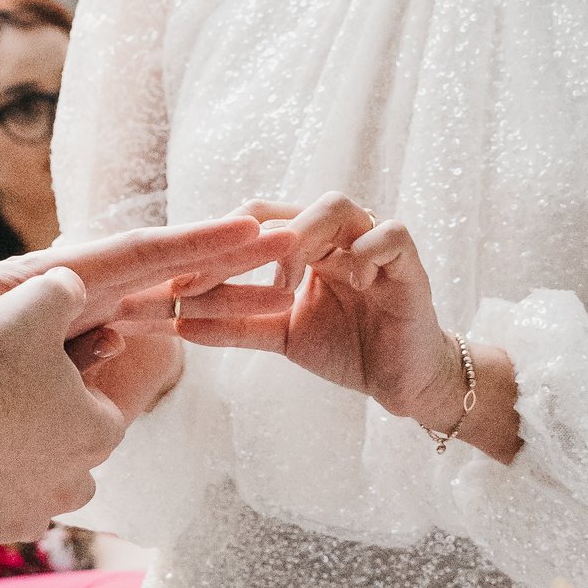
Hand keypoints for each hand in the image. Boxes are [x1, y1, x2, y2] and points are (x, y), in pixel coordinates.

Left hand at [0, 211, 286, 347]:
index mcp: (37, 284)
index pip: (130, 258)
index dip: (191, 244)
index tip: (251, 227)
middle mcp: (58, 299)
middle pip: (156, 275)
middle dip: (221, 261)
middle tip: (290, 247)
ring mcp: (62, 331)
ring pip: (148, 312)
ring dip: (206, 300)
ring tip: (271, 296)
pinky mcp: (55, 364)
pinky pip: (118, 350)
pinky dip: (159, 339)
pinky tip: (200, 337)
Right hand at [0, 267, 127, 561]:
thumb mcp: (35, 303)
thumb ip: (64, 291)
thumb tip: (73, 285)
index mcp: (98, 433)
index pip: (98, 407)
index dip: (67, 384)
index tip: (34, 371)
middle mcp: (71, 487)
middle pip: (66, 461)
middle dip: (43, 439)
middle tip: (3, 407)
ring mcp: (23, 520)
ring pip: (25, 499)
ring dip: (7, 478)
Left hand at [177, 193, 518, 460]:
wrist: (401, 381)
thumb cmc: (345, 349)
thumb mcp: (282, 335)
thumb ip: (236, 324)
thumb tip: (178, 323)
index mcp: (308, 245)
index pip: (259, 221)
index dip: (222, 242)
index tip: (182, 281)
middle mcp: (338, 235)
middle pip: (290, 210)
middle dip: (248, 241)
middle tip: (212, 277)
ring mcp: (373, 244)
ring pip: (337, 207)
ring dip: (304, 235)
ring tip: (283, 279)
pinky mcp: (409, 262)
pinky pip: (390, 234)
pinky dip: (366, 249)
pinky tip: (348, 278)